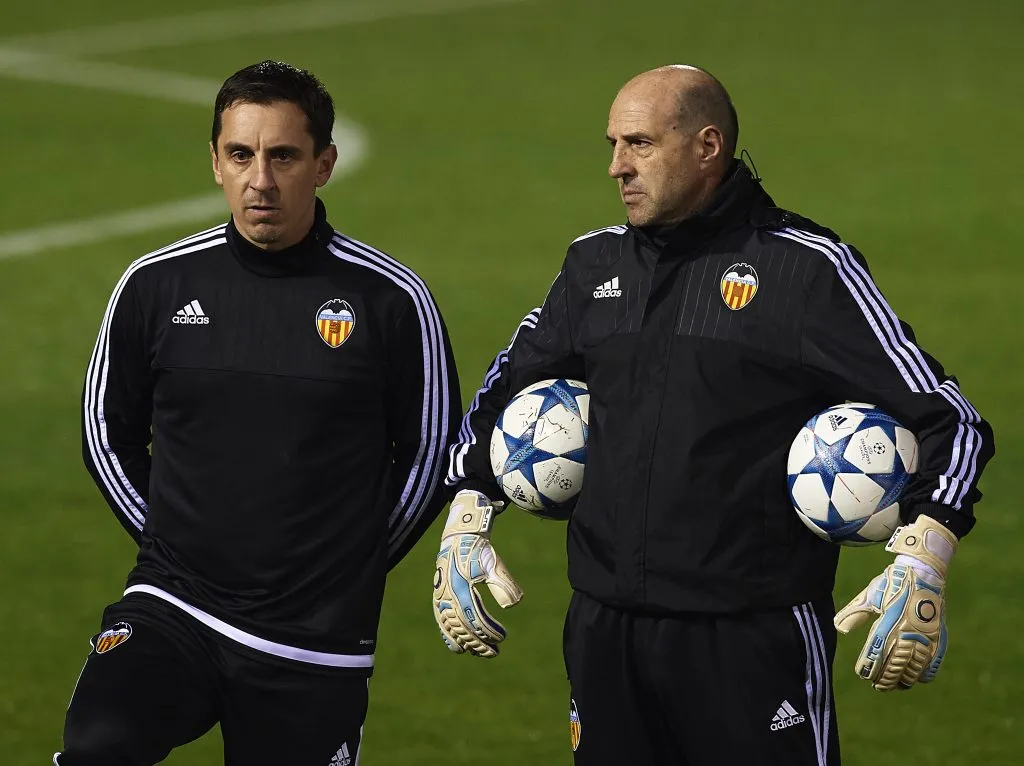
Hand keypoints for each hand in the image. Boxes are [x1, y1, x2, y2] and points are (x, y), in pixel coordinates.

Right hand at [433, 490, 522, 656]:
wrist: (458, 538)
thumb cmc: (478, 551)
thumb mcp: (492, 564)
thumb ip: (502, 583)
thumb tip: (513, 605)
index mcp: (461, 588)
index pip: (475, 618)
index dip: (488, 632)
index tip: (502, 639)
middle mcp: (448, 596)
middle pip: (463, 628)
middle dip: (478, 643)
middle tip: (494, 653)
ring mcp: (441, 598)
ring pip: (451, 628)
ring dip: (466, 643)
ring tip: (479, 653)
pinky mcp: (439, 599)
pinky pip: (442, 623)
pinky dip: (449, 637)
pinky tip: (458, 648)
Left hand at [834, 515, 956, 690]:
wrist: (923, 571)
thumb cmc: (892, 583)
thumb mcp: (870, 595)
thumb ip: (855, 613)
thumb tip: (839, 628)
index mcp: (888, 622)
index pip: (876, 652)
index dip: (870, 667)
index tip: (863, 675)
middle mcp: (907, 631)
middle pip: (896, 665)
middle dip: (886, 679)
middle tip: (878, 686)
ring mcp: (926, 635)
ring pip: (915, 666)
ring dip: (904, 679)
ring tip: (895, 685)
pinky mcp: (938, 635)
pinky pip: (934, 660)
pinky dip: (926, 672)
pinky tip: (918, 678)